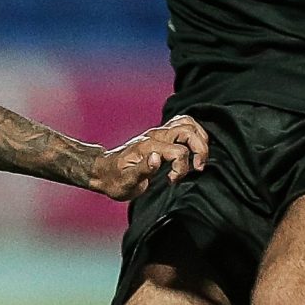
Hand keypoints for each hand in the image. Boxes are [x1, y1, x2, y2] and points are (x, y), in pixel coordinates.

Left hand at [85, 116, 210, 200]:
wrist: (103, 171)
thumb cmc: (114, 179)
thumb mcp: (126, 181)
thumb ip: (142, 170)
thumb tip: (157, 159)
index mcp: (148, 147)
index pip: (179, 152)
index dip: (181, 169)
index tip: (172, 181)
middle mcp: (155, 136)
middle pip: (188, 131)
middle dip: (200, 150)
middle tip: (198, 168)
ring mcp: (158, 133)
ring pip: (187, 123)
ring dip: (200, 139)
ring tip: (198, 158)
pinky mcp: (161, 136)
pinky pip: (182, 124)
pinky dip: (194, 133)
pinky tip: (193, 148)